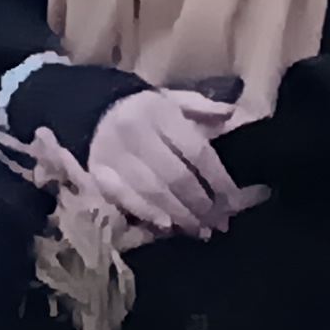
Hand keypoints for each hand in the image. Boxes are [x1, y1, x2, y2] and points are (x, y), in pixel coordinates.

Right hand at [82, 87, 259, 241]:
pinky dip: (148, 214)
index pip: (196, 152)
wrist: (96, 113)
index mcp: (161, 113)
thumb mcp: (175, 99)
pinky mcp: (98, 174)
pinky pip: (125, 199)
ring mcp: (115, 157)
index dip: (217, 180)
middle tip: (219, 223)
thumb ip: (203, 108)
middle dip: (200, 204)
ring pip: (152, 192)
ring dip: (179, 215)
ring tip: (200, 230)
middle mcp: (137, 135)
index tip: (233, 202)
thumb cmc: (147, 110)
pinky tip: (167, 226)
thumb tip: (231, 114)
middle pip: (175, 177)